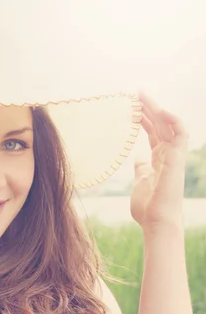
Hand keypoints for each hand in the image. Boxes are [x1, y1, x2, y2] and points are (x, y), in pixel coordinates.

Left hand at [130, 91, 188, 231]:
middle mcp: (169, 155)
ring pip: (168, 125)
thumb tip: (138, 159)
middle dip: (149, 108)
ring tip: (143, 96)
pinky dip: (172, 120)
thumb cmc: (147, 208)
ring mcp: (174, 155)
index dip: (145, 119)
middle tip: (136, 93)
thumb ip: (141, 169)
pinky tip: (160, 110)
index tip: (133, 107)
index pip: (154, 133)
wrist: (156, 220)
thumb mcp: (140, 182)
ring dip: (157, 109)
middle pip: (160, 125)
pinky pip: (180, 132)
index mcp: (160, 160)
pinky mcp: (178, 157)